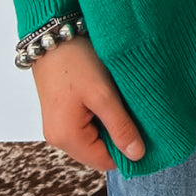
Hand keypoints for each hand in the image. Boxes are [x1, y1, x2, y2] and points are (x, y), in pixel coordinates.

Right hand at [30, 36, 145, 170]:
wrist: (50, 33)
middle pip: (98, 151)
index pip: (105, 161)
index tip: (145, 130)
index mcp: (67, 137)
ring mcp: (56, 125)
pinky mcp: (59, 113)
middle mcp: (57, 137)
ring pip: (92, 138)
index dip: (128, 149)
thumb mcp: (103, 94)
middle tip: (134, 111)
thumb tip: (137, 155)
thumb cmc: (75, 61)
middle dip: (118, 135)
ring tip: (120, 101)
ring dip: (109, 124)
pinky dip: (99, 115)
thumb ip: (120, 126)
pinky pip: (84, 125)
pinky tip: (107, 97)